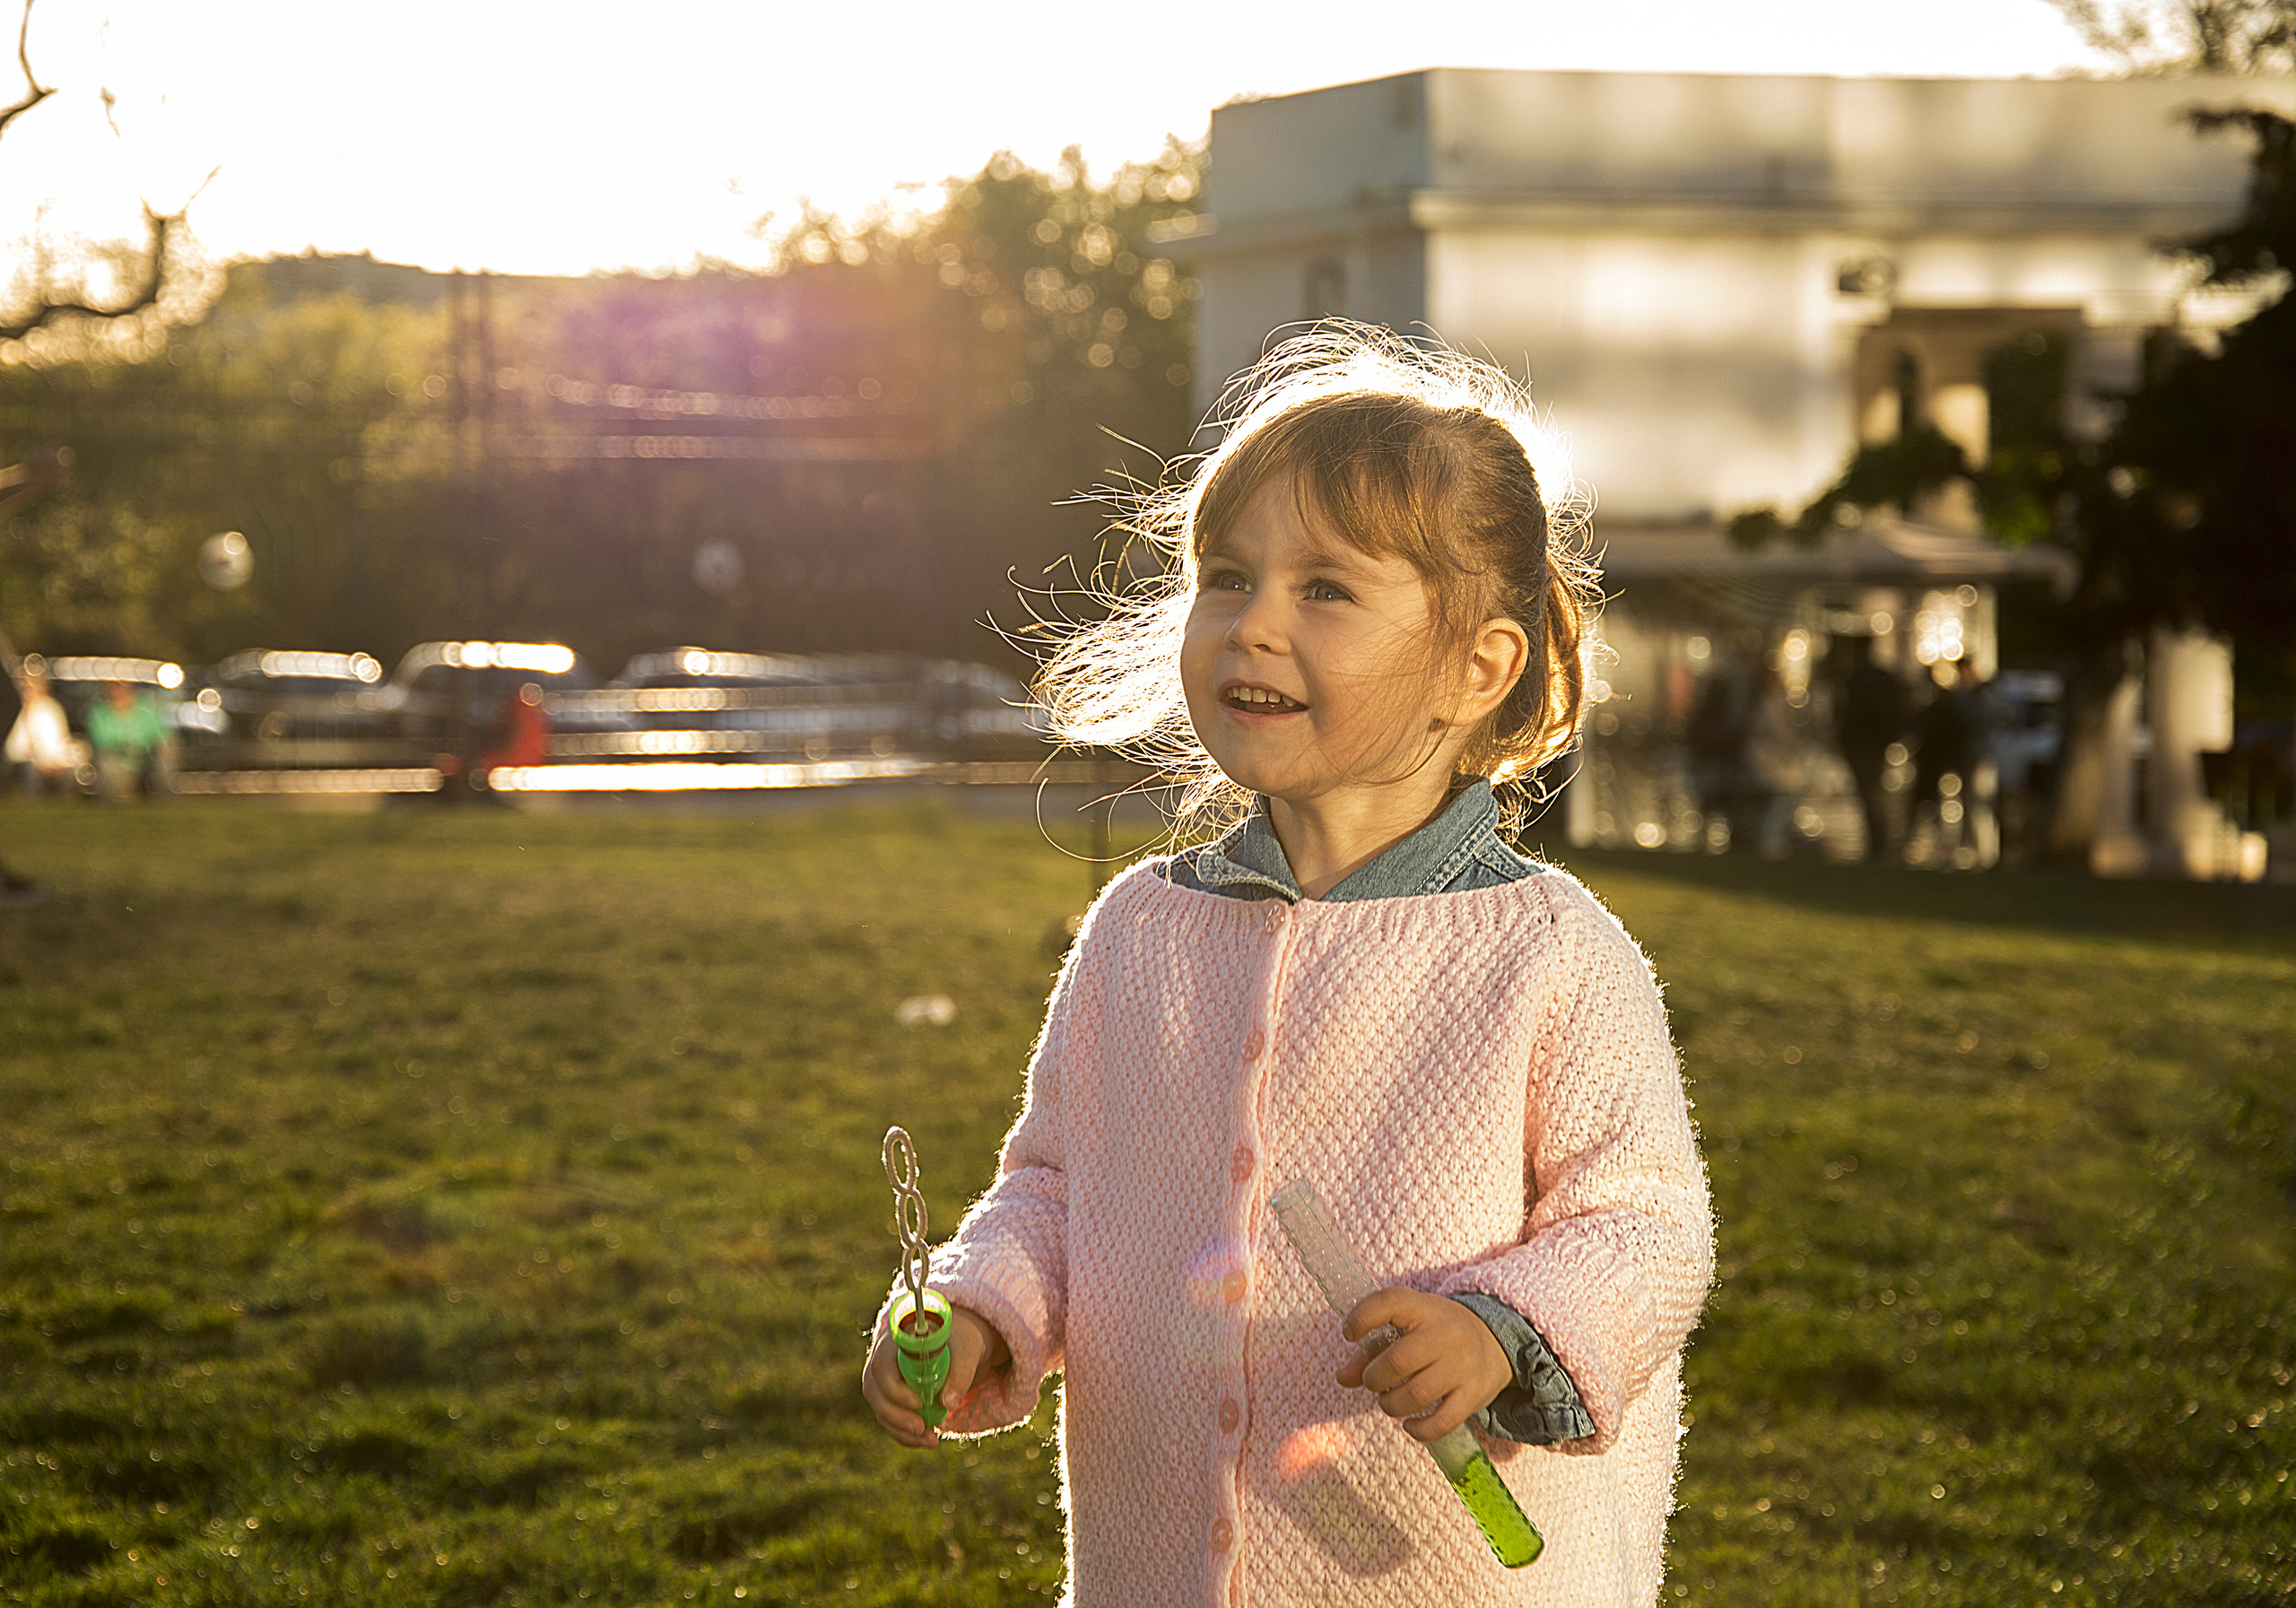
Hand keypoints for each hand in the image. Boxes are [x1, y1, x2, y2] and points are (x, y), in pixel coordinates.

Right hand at [862, 1301, 1010, 1448]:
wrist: (959, 1344)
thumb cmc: (961, 1340)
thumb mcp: (968, 1351)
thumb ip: (961, 1373)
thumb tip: (947, 1403)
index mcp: (897, 1338)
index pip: (882, 1365)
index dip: (895, 1389)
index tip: (919, 1404)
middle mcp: (883, 1357)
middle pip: (875, 1390)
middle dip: (896, 1416)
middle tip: (921, 1429)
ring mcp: (883, 1378)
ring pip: (880, 1408)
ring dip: (901, 1430)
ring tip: (930, 1441)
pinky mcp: (890, 1396)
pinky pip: (889, 1418)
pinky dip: (905, 1433)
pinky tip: (925, 1440)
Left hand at [1335, 1287, 1512, 1443]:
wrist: (1494, 1341)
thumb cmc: (1437, 1332)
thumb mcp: (1408, 1326)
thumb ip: (1371, 1349)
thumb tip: (1342, 1378)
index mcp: (1423, 1308)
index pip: (1389, 1302)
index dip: (1362, 1317)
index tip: (1349, 1333)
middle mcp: (1444, 1334)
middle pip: (1398, 1361)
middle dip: (1373, 1378)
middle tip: (1373, 1381)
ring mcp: (1461, 1366)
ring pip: (1417, 1394)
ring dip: (1391, 1404)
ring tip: (1388, 1400)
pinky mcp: (1473, 1395)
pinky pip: (1442, 1422)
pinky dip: (1419, 1430)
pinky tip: (1409, 1425)